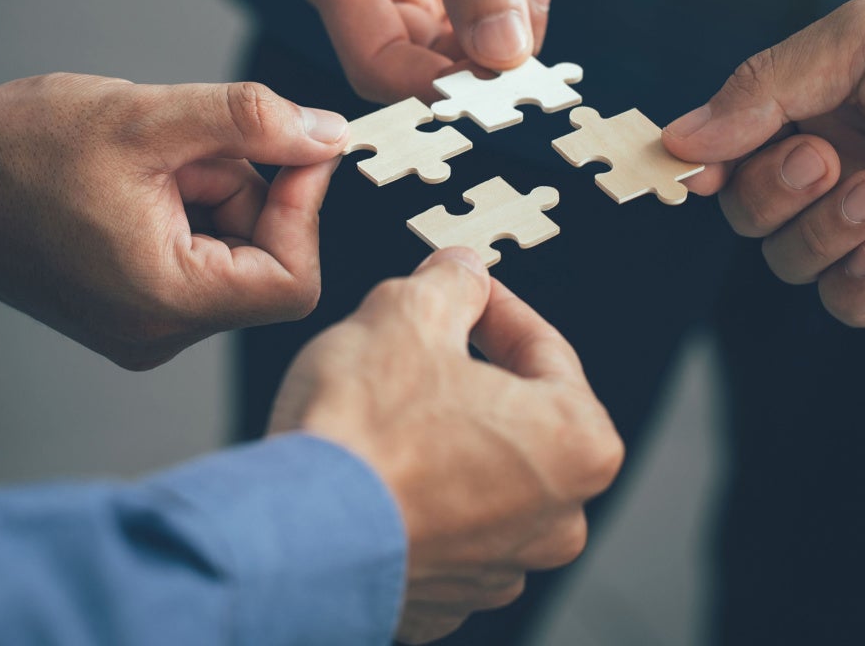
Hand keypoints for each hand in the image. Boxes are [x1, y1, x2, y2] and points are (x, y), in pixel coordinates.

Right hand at [0, 73, 347, 367]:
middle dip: (246, 187)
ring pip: (237, 246)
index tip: (302, 147)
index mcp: (165, 303)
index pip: (293, 281)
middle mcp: (159, 331)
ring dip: (216, 187)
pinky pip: (204, 250)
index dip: (308, 209)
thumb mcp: (148, 117)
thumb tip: (327, 134)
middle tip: (191, 144)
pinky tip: (144, 176)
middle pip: (267, 258)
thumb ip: (253, 122)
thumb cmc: (17, 151)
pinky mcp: (136, 301)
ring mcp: (147, 321)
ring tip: (153, 158)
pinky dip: (195, 201)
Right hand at [269, 249, 623, 643]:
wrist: (288, 534)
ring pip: (477, 466)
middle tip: (423, 337)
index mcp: (576, 445)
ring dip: (440, 430)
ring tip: (386, 400)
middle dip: (469, 369)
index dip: (497, 307)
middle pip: (514, 411)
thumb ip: (453, 281)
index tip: (470, 291)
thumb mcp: (411, 311)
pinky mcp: (443, 592)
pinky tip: (375, 459)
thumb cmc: (362, 435)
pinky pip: (439, 519)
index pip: (545, 349)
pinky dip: (414, 488)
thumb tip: (462, 272)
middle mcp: (554, 518)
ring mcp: (498, 564)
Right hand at [284, 0, 550, 102]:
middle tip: (536, 34)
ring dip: (497, 37)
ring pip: (441, 49)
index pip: (376, 62)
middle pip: (410, 64)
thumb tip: (501, 56)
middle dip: (477, 62)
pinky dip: (500, 12)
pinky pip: (460, 20)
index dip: (438, 87)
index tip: (504, 86)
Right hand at [663, 0, 864, 326]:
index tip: (689, 170)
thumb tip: (678, 138)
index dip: (702, 163)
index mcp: (818, 104)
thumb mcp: (860, 38)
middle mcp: (840, 165)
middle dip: (769, 191)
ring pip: (793, 259)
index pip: (732, 145)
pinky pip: (853, 303)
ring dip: (818, 232)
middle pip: (751, 209)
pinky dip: (849, 282)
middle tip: (820, 158)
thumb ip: (762, 88)